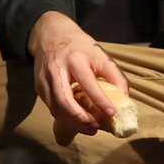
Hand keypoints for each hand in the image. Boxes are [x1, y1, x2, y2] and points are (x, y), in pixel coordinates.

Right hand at [27, 11, 128, 135]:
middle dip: (81, 118)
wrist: (51, 35)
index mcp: (75, 59)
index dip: (99, 100)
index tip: (112, 113)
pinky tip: (78, 120)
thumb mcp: (101, 55)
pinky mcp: (39, 87)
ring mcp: (44, 79)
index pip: (87, 82)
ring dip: (73, 122)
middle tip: (96, 127)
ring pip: (56, 108)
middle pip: (64, 100)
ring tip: (89, 128)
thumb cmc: (80, 47)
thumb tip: (124, 100)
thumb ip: (115, 76)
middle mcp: (56, 69)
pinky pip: (51, 107)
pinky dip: (65, 117)